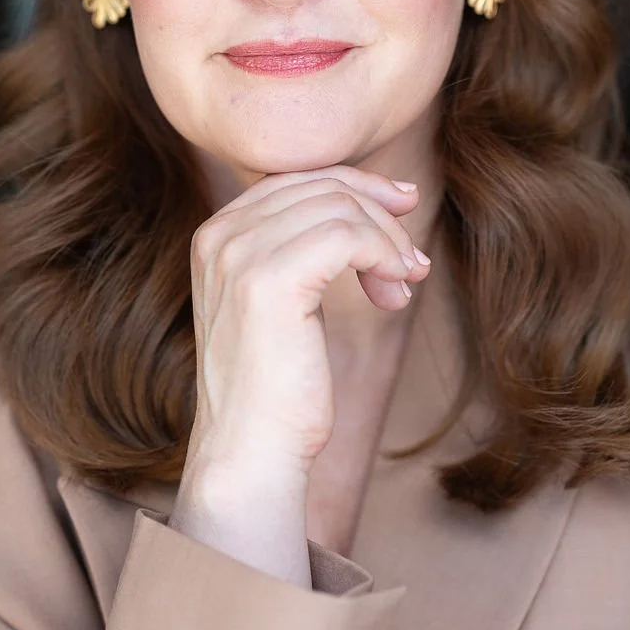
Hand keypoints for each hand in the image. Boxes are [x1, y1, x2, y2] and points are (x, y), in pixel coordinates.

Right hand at [184, 165, 430, 489]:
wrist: (251, 451)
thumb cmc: (276, 386)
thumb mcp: (285, 301)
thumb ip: (306, 249)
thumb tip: (379, 201)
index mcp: (216, 234)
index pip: (297, 179)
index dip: (358, 187)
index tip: (404, 208)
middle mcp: (219, 234)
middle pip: (322, 186)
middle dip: (381, 217)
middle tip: (413, 264)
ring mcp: (239, 254)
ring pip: (340, 207)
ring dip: (388, 244)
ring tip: (401, 288)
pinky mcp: (268, 281)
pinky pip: (348, 235)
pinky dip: (384, 256)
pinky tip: (393, 293)